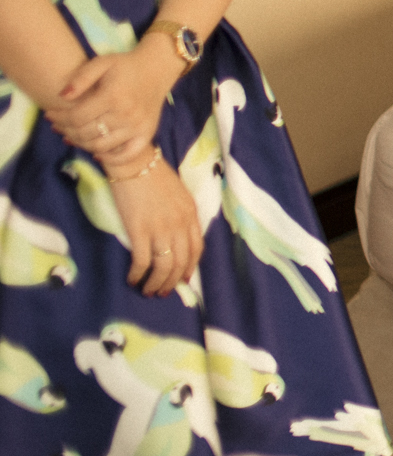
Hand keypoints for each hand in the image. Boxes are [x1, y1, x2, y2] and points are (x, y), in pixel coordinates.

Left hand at [47, 44, 182, 165]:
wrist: (158, 68)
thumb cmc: (125, 65)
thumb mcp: (102, 62)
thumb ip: (81, 78)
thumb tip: (61, 97)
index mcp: (113, 96)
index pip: (76, 117)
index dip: (58, 118)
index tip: (50, 115)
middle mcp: (126, 114)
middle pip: (85, 133)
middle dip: (66, 130)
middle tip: (57, 126)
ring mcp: (138, 126)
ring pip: (100, 145)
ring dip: (81, 144)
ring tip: (71, 136)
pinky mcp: (147, 133)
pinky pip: (126, 155)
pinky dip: (110, 158)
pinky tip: (96, 153)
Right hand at [109, 155, 203, 296]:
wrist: (135, 162)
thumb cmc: (153, 174)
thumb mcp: (178, 194)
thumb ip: (181, 215)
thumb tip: (176, 236)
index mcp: (191, 214)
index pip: (197, 248)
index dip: (190, 267)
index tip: (184, 279)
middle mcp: (180, 224)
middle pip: (181, 262)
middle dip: (172, 282)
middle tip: (163, 293)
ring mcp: (161, 228)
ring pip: (164, 267)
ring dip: (156, 284)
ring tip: (148, 291)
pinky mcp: (139, 230)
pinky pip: (142, 261)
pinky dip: (138, 275)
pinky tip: (132, 280)